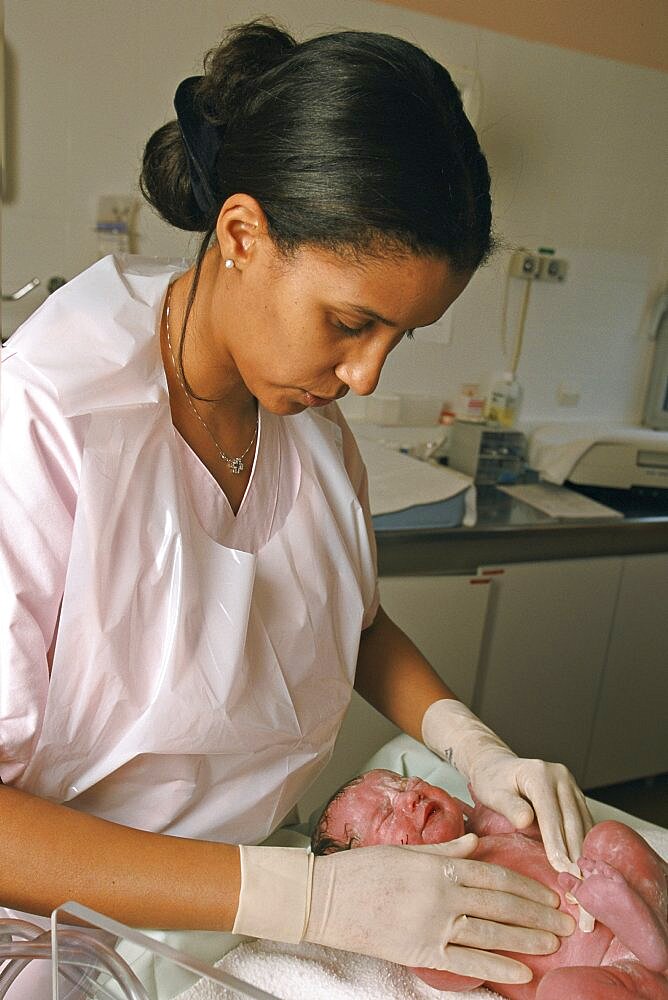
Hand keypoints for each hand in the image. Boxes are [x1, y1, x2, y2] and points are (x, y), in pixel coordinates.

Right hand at [233, 837, 574, 984]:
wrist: (326, 898)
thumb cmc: (364, 869)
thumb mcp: (406, 851)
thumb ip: (445, 848)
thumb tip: (476, 842)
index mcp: (439, 865)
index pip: (495, 874)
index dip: (526, 885)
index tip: (550, 892)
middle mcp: (442, 893)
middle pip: (500, 902)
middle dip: (537, 912)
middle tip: (565, 920)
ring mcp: (432, 924)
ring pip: (491, 931)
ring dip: (526, 938)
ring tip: (552, 943)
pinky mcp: (420, 951)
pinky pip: (466, 961)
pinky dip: (497, 967)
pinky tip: (521, 972)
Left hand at [422, 700, 592, 875]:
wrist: (496, 765)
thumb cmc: (491, 780)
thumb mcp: (492, 792)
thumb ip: (509, 806)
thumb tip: (526, 821)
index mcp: (539, 773)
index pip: (551, 814)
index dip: (557, 843)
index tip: (561, 867)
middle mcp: (560, 776)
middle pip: (572, 820)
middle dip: (575, 853)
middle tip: (577, 881)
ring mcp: (570, 784)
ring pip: (583, 822)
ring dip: (585, 851)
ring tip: (584, 879)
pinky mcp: (575, 795)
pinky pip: (584, 821)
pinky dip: (585, 843)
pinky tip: (584, 863)